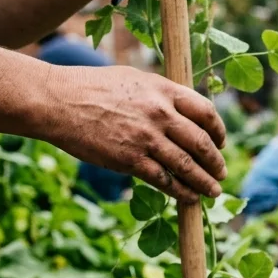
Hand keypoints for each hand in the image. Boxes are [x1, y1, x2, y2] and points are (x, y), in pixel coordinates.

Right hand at [39, 64, 226, 202]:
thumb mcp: (133, 79)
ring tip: (214, 191)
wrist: (55, 101)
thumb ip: (161, 95)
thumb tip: (183, 111)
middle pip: (202, 143)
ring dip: (205, 182)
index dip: (218, 130)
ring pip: (188, 165)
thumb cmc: (91, 88)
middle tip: (222, 173)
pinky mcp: (131, 159)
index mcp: (163, 90)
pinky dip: (181, 192)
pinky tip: (190, 198)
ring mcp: (146, 138)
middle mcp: (160, 113)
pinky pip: (165, 180)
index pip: (206, 112)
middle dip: (216, 162)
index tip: (221, 142)